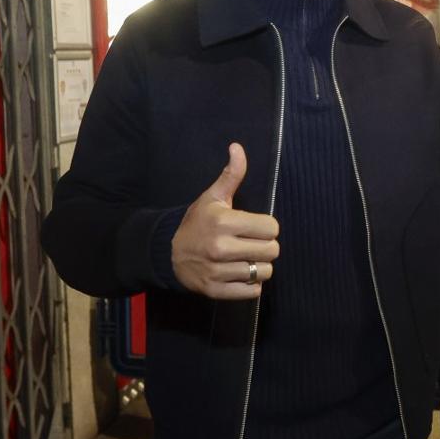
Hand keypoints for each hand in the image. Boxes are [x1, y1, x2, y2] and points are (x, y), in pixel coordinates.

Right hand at [171, 143, 279, 299]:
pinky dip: (251, 284)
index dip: (267, 227)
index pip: (271, 228)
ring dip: (260, 266)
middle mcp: (221, 247)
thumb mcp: (213, 197)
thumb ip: (231, 175)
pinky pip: (252, 291)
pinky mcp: (216, 290)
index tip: (255, 227)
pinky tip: (240, 273)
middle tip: (252, 243)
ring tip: (246, 258)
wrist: (168, 252)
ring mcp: (218, 271)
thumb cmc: (197, 222)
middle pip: (272, 251)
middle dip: (266, 246)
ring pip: (264, 272)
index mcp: (224, 222)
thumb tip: (237, 147)